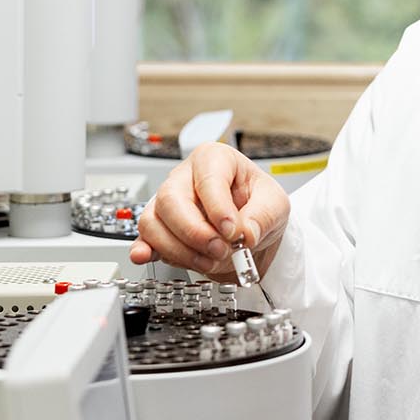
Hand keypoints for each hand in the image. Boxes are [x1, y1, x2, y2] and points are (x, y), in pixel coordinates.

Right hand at [130, 142, 289, 280]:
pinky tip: (147, 256)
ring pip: (154, 221)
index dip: (218, 208)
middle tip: (220, 249)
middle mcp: (184, 177)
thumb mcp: (275, 204)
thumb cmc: (258, 205)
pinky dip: (145, 250)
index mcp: (214, 159)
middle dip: (195, 231)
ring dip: (180, 249)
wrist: (250, 229)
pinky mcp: (161, 229)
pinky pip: (144, 238)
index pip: (208, 177)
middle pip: (171, 199)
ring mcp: (167, 203)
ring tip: (210, 260)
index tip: (233, 231)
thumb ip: (263, 217)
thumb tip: (245, 234)